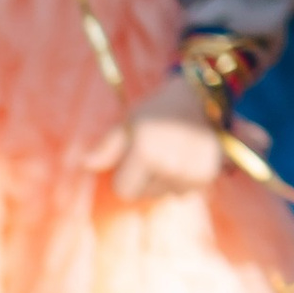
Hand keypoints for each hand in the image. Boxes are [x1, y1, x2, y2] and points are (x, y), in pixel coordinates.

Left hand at [89, 69, 223, 203]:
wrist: (199, 97)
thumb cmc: (156, 110)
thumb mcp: (127, 123)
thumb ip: (107, 147)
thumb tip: (86, 164)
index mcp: (146, 152)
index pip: (125, 192)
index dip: (125, 178)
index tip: (134, 160)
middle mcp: (169, 165)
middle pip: (147, 195)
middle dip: (147, 180)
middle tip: (158, 152)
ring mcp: (191, 171)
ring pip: (168, 195)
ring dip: (167, 182)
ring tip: (174, 155)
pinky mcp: (208, 174)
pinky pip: (187, 192)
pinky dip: (185, 182)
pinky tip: (187, 160)